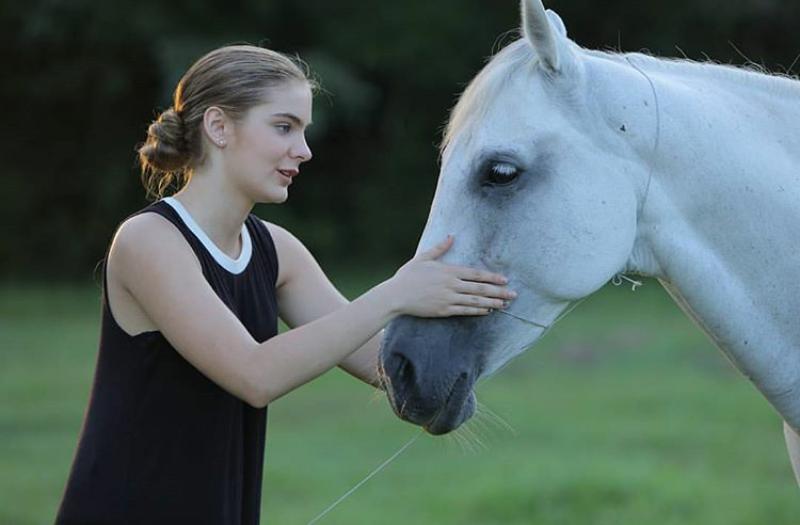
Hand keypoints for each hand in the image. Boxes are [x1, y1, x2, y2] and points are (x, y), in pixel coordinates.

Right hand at [383, 236, 516, 317]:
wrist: (395, 296)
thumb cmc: (407, 276)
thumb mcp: (423, 258)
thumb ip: (439, 248)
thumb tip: (451, 236)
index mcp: (448, 271)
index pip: (475, 274)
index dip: (491, 277)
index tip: (504, 279)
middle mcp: (451, 285)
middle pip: (479, 288)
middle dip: (498, 291)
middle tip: (513, 294)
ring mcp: (448, 299)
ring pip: (475, 301)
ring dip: (492, 302)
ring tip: (505, 304)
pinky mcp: (443, 310)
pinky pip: (465, 311)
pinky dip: (478, 311)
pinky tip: (488, 310)